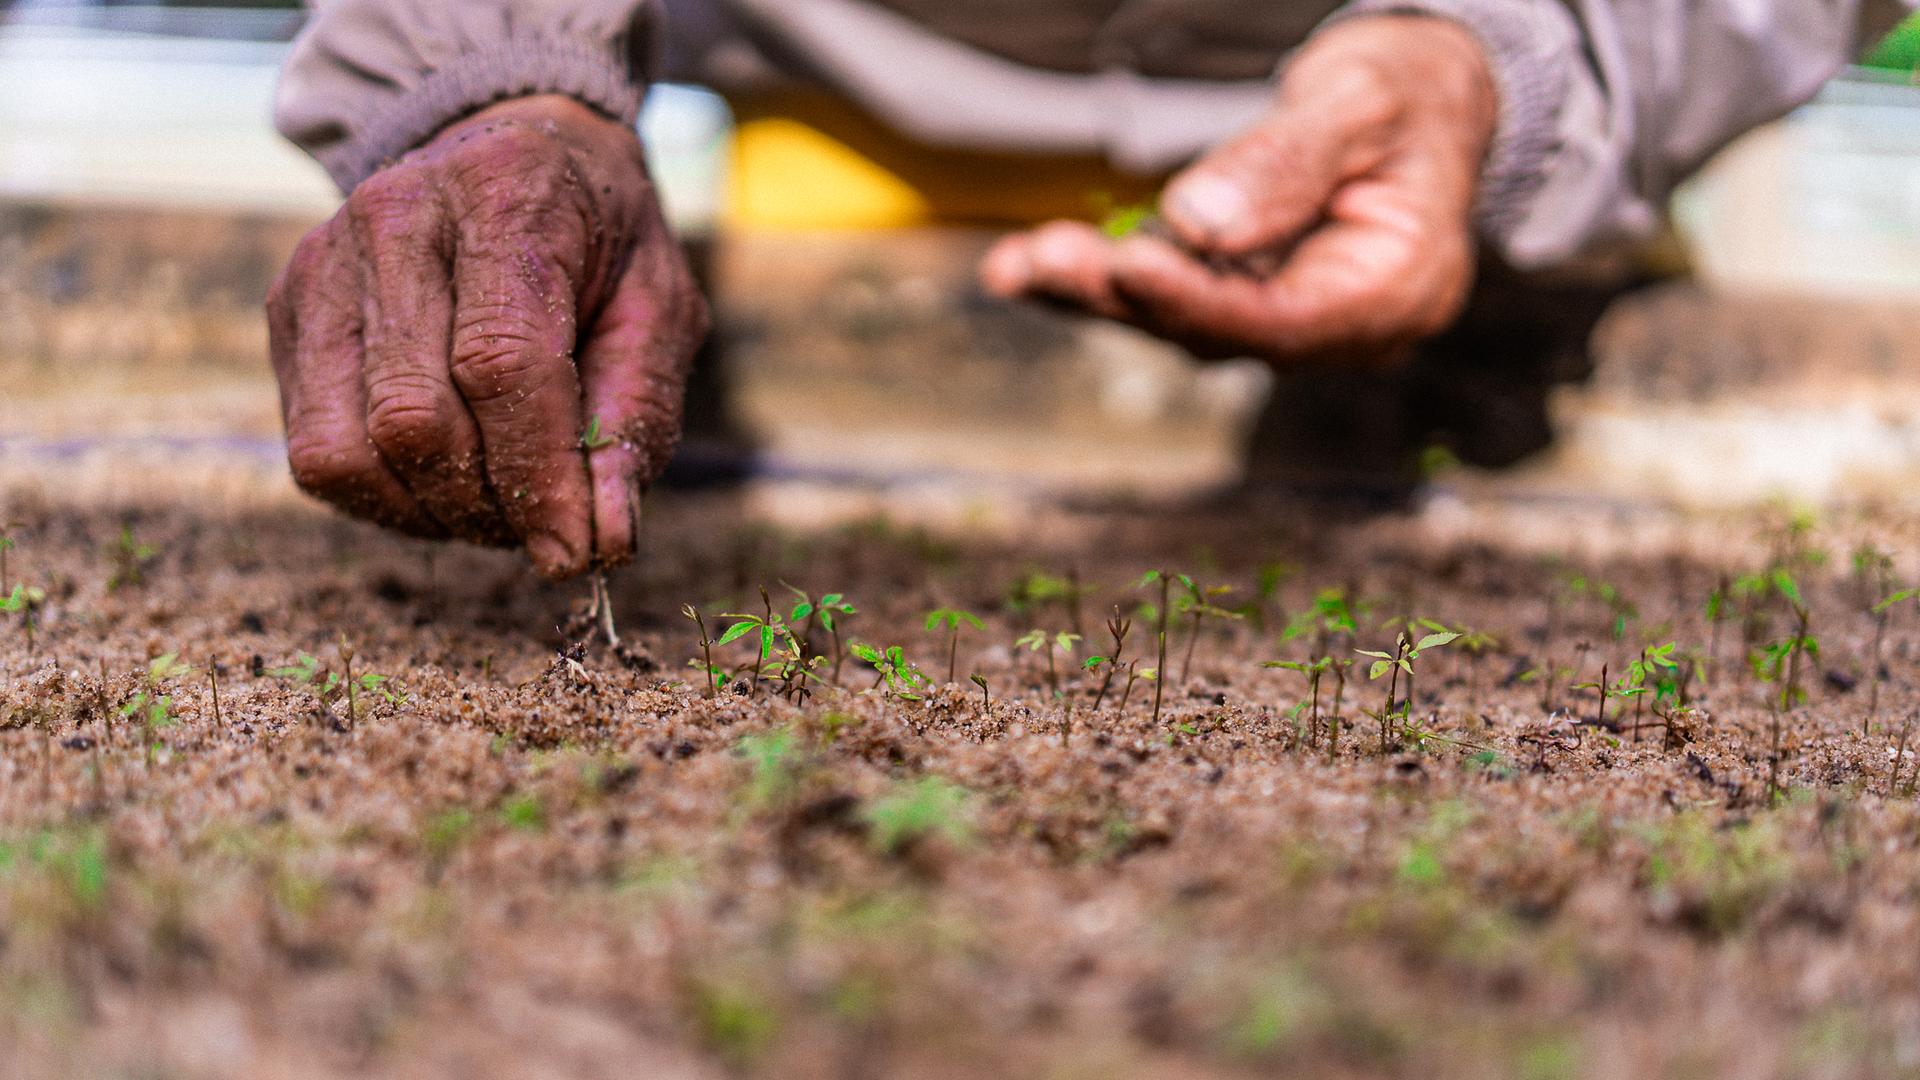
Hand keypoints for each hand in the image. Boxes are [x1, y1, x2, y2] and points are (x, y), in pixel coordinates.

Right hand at [267, 94, 708, 578]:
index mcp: (504, 197)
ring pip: (350, 451)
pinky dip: (388, 498)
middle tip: (548, 523)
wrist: (512, 154)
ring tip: (501, 499)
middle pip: (415, 419)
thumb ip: (637, 418)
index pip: (500, 365)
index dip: (538, 477)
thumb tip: (602, 541)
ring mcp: (324, 264)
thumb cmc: (601, 242)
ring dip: (434, 513)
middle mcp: (395, 218)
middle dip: (490, 504)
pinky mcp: (290, 311)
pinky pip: (317, 454)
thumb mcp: (659, 308)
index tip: (575, 551)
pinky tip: (448, 477)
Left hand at [980, 16, 1496, 364]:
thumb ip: (1288, 162)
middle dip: (1124, 296)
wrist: (1425, 102)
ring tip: (1016, 264)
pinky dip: (1103, 282)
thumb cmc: (1407, 94)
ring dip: (1096, 292)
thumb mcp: (1363, 102)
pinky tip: (1029, 267)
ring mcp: (1295, 323)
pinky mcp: (1251, 304)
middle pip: (1220, 331)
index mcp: (1398, 292)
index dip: (1200, 299)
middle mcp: (1344, 329)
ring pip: (1183, 322)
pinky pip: (1172, 301)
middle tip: (1038, 260)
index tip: (1128, 264)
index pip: (1288, 321)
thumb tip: (1198, 221)